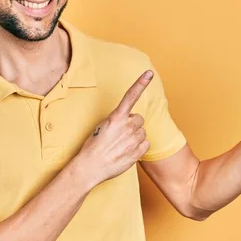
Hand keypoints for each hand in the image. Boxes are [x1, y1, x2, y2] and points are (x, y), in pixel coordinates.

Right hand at [75, 70, 152, 188]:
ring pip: (142, 133)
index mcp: (116, 117)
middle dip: (133, 125)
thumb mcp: (101, 127)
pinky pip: (145, 144)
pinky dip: (139, 148)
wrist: (91, 166)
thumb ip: (117, 121)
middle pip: (139, 119)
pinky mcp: (138, 151)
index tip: (148, 73)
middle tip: (120, 134)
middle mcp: (127, 126)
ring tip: (121, 144)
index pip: (131, 96)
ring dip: (135, 137)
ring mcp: (134, 139)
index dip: (140, 83)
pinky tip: (127, 151)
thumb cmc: (93, 146)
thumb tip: (127, 120)